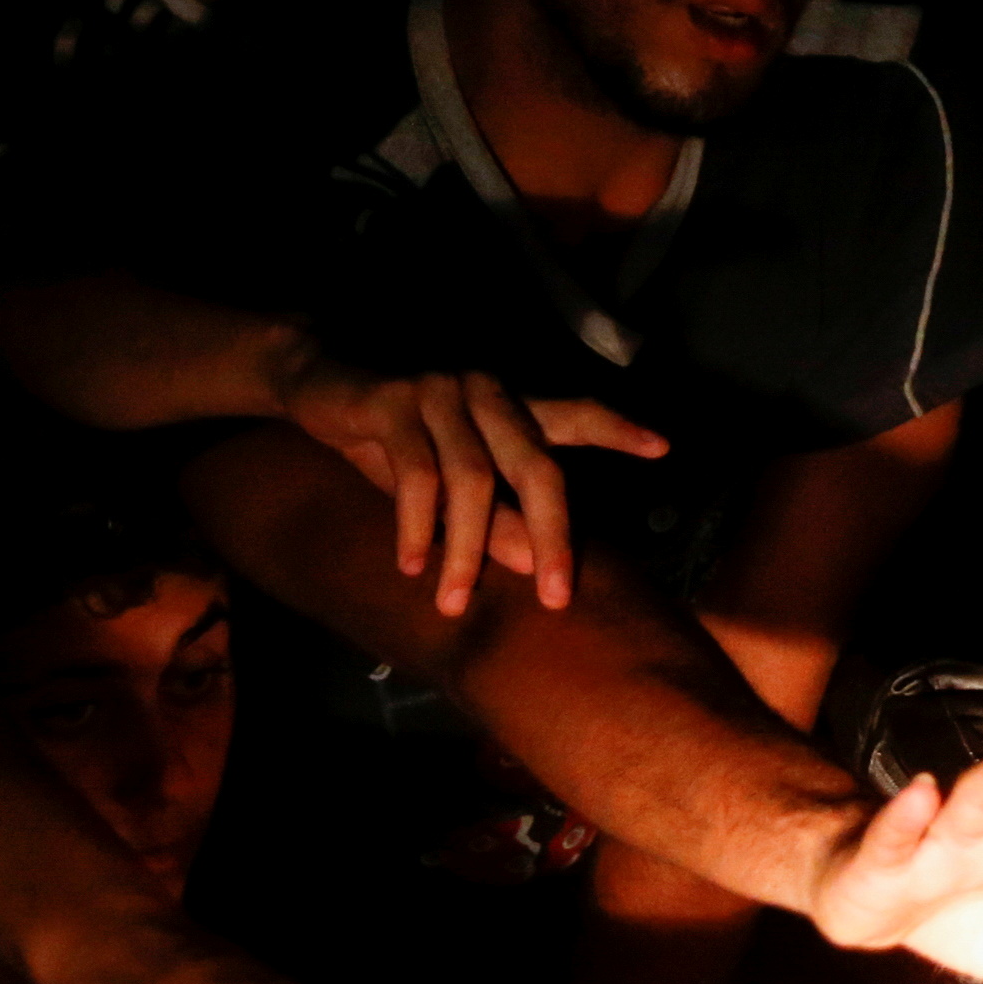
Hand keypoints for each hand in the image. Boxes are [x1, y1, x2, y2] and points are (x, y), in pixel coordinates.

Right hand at [271, 343, 667, 614]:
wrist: (319, 381)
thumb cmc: (397, 436)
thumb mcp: (449, 481)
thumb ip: (495, 516)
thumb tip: (532, 565)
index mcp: (511, 405)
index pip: (576, 414)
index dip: (617, 429)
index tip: (663, 448)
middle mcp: (488, 392)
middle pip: (538, 467)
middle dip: (552, 537)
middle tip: (555, 597)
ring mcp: (443, 391)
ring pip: (473, 481)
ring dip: (465, 550)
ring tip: (452, 602)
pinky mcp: (395, 399)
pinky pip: (417, 474)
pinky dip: (417, 526)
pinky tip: (412, 565)